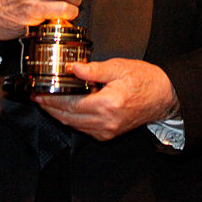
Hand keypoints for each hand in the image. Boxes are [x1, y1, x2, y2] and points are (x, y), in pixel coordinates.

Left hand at [32, 58, 178, 141]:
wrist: (164, 96)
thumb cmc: (145, 80)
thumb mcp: (120, 67)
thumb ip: (94, 69)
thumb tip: (73, 68)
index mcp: (107, 104)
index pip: (70, 105)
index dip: (51, 100)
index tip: (39, 93)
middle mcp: (105, 122)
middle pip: (68, 118)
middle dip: (50, 108)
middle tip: (37, 97)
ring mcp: (106, 131)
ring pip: (74, 125)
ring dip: (58, 115)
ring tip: (46, 103)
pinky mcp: (108, 134)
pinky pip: (84, 129)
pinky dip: (72, 120)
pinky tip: (65, 110)